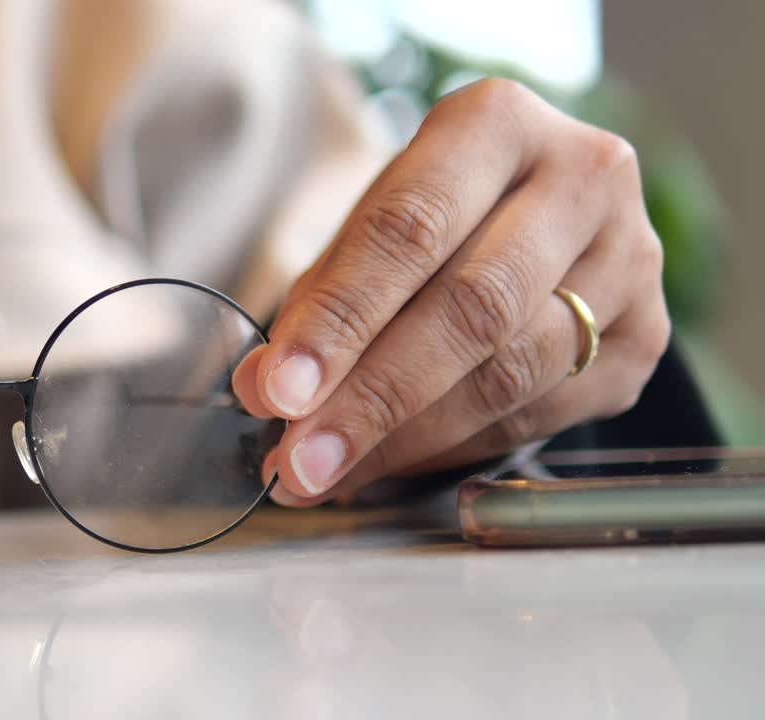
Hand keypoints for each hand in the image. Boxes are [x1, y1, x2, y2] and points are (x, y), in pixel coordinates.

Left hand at [234, 78, 669, 506]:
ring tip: (326, 474)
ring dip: (407, 439)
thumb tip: (264, 392)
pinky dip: (453, 449)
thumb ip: (320, 301)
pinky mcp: (646, 335)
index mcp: (497, 123)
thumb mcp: (369, 225)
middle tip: (298, 459)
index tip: (279, 391)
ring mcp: (631, 258)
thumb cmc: (435, 214)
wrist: (538, 211)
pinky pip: (542, 414)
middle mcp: (584, 177)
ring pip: (513, 372)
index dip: (339, 318)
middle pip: (473, 307)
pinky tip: (391, 463)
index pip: (410, 228)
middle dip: (372, 397)